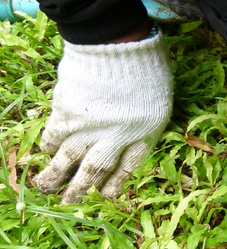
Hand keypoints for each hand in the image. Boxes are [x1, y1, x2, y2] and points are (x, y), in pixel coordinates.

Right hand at [34, 27, 172, 203]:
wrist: (118, 45)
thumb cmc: (147, 65)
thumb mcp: (159, 97)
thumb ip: (144, 120)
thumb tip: (129, 136)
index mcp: (145, 133)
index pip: (127, 167)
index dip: (114, 183)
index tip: (105, 194)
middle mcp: (117, 137)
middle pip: (96, 170)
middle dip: (81, 190)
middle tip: (68, 203)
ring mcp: (90, 127)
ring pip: (69, 161)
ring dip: (55, 177)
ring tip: (46, 188)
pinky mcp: (67, 114)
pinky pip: (53, 136)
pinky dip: (48, 146)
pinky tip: (44, 152)